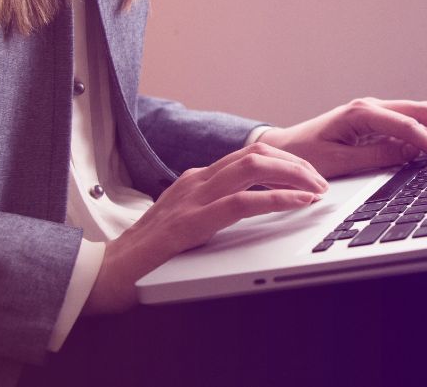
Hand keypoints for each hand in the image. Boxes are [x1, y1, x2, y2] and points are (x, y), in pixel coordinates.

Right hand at [82, 142, 327, 314]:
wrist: (105, 275)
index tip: (310, 175)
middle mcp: (196, 180)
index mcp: (197, 179)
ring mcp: (192, 198)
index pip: (250, 154)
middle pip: (257, 153)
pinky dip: (277, 200)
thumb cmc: (148, 254)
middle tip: (321, 181)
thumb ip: (216, 209)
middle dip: (297, 163)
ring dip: (293, 175)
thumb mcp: (190, 222)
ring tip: (316, 189)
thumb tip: (256, 205)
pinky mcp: (191, 222)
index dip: (286, 161)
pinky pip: (242, 202)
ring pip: (253, 167)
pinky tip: (298, 204)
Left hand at [258, 97, 426, 178]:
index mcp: (361, 113)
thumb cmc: (303, 155)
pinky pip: (413, 122)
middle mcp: (371, 107)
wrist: (282, 149)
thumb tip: (410, 155)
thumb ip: (375, 157)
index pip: (407, 125)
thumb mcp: (338, 162)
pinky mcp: (378, 122)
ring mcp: (376, 112)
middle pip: (422, 111)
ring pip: (421, 113)